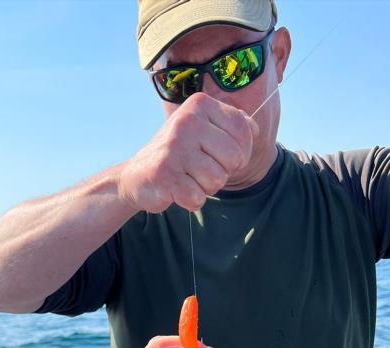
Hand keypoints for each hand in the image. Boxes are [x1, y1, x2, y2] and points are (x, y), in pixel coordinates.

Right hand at [118, 93, 258, 213]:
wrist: (136, 176)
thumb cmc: (178, 154)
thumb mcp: (203, 130)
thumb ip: (231, 125)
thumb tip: (254, 128)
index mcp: (200, 105)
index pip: (244, 131)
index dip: (241, 153)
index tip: (221, 157)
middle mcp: (187, 120)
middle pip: (235, 158)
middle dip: (222, 172)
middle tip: (200, 169)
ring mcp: (174, 147)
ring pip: (217, 180)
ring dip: (205, 188)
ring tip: (187, 178)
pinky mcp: (165, 173)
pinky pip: (198, 198)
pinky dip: (191, 201)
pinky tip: (177, 190)